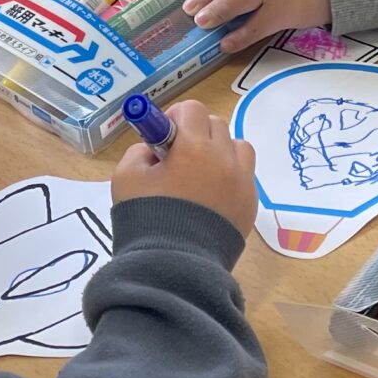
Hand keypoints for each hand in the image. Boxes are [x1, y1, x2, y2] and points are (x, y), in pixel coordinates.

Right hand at [111, 98, 257, 236]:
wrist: (175, 268)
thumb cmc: (148, 218)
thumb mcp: (126, 177)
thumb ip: (139, 152)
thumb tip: (154, 150)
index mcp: (195, 147)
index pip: (191, 110)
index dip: (174, 117)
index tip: (163, 137)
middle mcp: (225, 158)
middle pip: (216, 125)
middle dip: (196, 134)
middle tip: (177, 158)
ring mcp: (243, 182)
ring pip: (237, 148)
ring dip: (219, 152)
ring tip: (200, 176)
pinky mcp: (251, 205)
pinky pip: (244, 177)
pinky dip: (229, 178)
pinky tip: (210, 199)